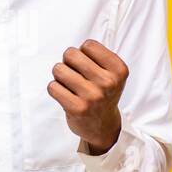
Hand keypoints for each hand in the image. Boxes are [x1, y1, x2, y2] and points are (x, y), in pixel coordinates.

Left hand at [47, 39, 127, 154]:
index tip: (87, 65)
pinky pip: (52, 87)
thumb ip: (97, 57)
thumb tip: (71, 51)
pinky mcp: (76, 108)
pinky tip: (65, 95)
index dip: (83, 53)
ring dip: (60, 75)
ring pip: (58, 69)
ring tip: (69, 84)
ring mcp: (92, 96)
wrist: (103, 126)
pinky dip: (55, 89)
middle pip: (71, 54)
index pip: (88, 45)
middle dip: (68, 61)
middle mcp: (108, 83)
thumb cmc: (103, 94)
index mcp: (119, 70)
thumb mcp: (112, 74)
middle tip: (74, 73)